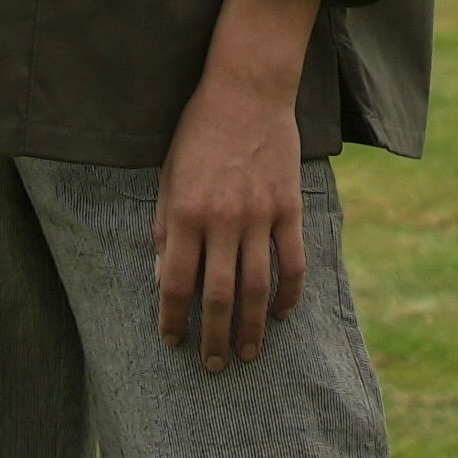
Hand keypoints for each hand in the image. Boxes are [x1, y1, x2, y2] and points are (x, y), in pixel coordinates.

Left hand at [154, 0, 328, 372]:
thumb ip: (165, 229)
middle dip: (213, 338)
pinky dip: (288, 293)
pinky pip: (292, 262)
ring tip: (247, 354)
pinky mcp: (289, 208)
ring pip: (256, 288)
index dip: (173, 319)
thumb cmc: (198, 132)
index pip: (177, 283)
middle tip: (212, 366)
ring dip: (251, 328)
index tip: (172, 342)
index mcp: (185, 214)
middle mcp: (223, 221)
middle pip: (218, 296)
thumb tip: (165, 278)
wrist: (247, 91)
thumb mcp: (168, 177)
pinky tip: (282, 315)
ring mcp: (260, 216)